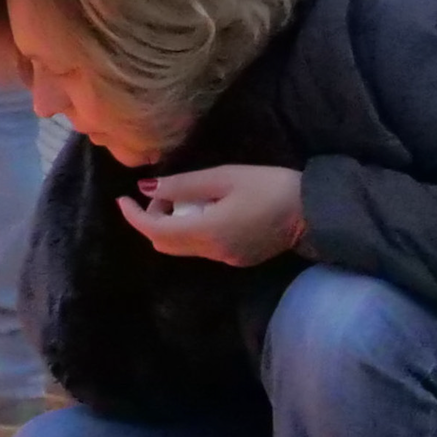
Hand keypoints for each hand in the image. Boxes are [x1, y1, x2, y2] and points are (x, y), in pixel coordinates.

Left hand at [120, 163, 306, 265]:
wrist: (314, 211)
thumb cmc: (271, 187)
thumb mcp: (225, 177)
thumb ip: (183, 185)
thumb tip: (146, 188)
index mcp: (206, 231)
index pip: (154, 230)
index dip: (133, 215)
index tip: (122, 198)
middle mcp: (211, 251)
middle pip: (163, 243)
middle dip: (152, 219)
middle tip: (162, 194)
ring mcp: (225, 259)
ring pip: (181, 248)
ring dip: (171, 226)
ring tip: (184, 199)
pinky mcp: (237, 259)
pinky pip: (201, 249)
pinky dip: (190, 231)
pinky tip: (205, 211)